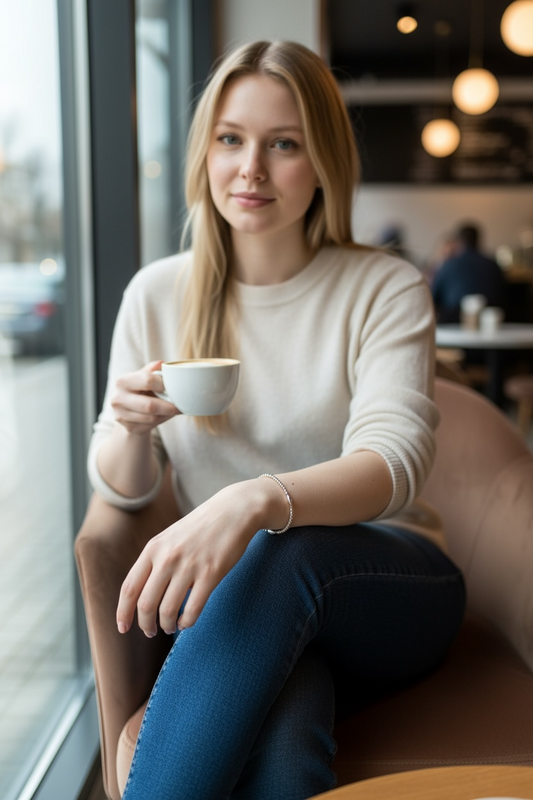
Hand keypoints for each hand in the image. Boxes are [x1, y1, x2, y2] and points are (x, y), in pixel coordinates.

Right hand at [111, 360, 178, 434]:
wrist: (126, 410)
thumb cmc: (139, 389)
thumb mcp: (143, 376)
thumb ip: (153, 370)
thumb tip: (164, 364)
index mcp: (122, 381)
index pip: (147, 380)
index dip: (164, 384)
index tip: (175, 387)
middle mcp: (118, 398)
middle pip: (150, 405)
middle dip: (169, 406)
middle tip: (181, 405)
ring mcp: (121, 415)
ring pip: (152, 418)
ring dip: (167, 414)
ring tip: (175, 409)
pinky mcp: (128, 428)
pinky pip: (151, 426)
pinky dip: (162, 420)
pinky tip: (165, 415)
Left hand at [116, 482, 266, 635]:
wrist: (233, 511)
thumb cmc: (201, 527)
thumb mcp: (170, 538)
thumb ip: (155, 561)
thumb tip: (142, 594)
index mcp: (153, 548)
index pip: (129, 588)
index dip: (123, 612)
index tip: (123, 628)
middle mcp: (167, 558)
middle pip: (145, 604)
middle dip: (145, 624)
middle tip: (150, 632)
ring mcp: (189, 566)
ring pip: (167, 610)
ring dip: (166, 625)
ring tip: (170, 626)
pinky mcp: (210, 574)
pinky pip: (193, 609)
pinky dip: (187, 622)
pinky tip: (187, 622)